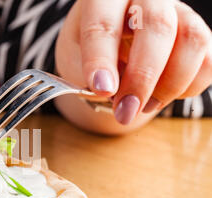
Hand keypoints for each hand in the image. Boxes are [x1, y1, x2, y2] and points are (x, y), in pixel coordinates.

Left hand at [55, 0, 211, 124]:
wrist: (107, 50)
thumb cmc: (86, 51)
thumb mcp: (73, 58)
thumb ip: (85, 71)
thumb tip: (111, 90)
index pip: (103, 23)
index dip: (102, 58)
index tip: (102, 89)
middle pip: (158, 26)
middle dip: (142, 76)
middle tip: (125, 111)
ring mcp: (177, 11)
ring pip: (191, 40)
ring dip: (168, 84)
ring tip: (141, 107)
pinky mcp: (196, 34)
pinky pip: (207, 61)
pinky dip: (187, 87)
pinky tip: (160, 96)